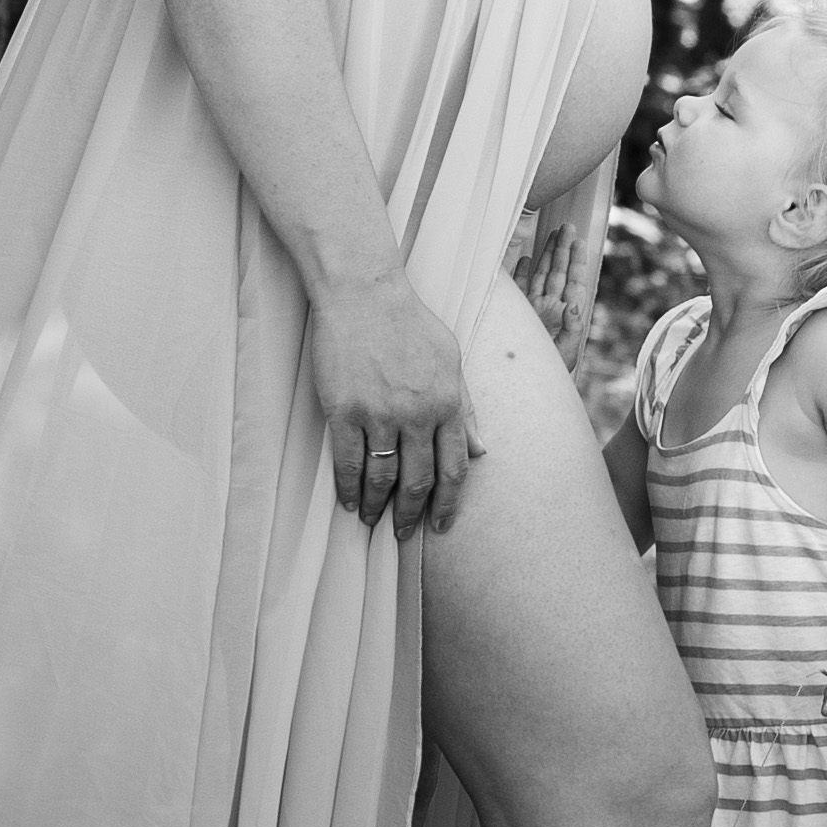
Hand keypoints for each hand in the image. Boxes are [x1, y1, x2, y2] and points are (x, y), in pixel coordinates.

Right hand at [310, 278, 483, 539]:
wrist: (363, 293)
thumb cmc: (408, 322)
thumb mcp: (451, 359)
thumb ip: (466, 406)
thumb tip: (481, 451)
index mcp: (448, 403)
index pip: (454, 469)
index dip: (449, 504)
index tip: (441, 525)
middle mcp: (417, 414)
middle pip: (419, 481)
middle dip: (412, 514)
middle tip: (403, 533)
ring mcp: (379, 414)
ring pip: (382, 478)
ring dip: (378, 507)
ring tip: (372, 521)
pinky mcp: (344, 410)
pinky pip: (348, 462)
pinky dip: (349, 488)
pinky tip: (350, 501)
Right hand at [512, 222, 585, 366]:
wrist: (527, 385)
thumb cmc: (552, 372)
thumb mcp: (567, 353)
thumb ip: (573, 329)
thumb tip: (575, 306)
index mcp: (565, 315)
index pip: (573, 282)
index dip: (576, 262)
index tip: (579, 242)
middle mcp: (550, 307)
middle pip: (557, 272)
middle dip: (562, 250)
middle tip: (568, 228)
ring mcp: (533, 308)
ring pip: (541, 275)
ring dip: (547, 255)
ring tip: (553, 234)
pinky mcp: (517, 312)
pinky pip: (520, 287)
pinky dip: (522, 271)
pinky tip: (527, 257)